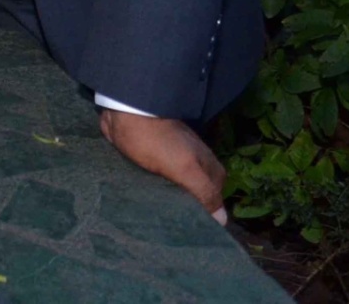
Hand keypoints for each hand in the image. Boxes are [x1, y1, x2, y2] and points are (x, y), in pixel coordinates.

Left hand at [99, 109, 227, 222]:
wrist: (125, 112)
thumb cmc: (157, 141)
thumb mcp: (185, 167)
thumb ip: (204, 191)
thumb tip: (223, 221)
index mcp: (209, 170)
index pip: (215, 203)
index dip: (207, 219)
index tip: (195, 236)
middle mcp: (197, 168)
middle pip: (196, 199)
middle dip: (186, 213)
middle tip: (173, 233)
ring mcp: (176, 165)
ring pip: (177, 192)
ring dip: (169, 205)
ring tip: (159, 225)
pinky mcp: (155, 163)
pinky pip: (160, 185)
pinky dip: (156, 194)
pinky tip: (149, 207)